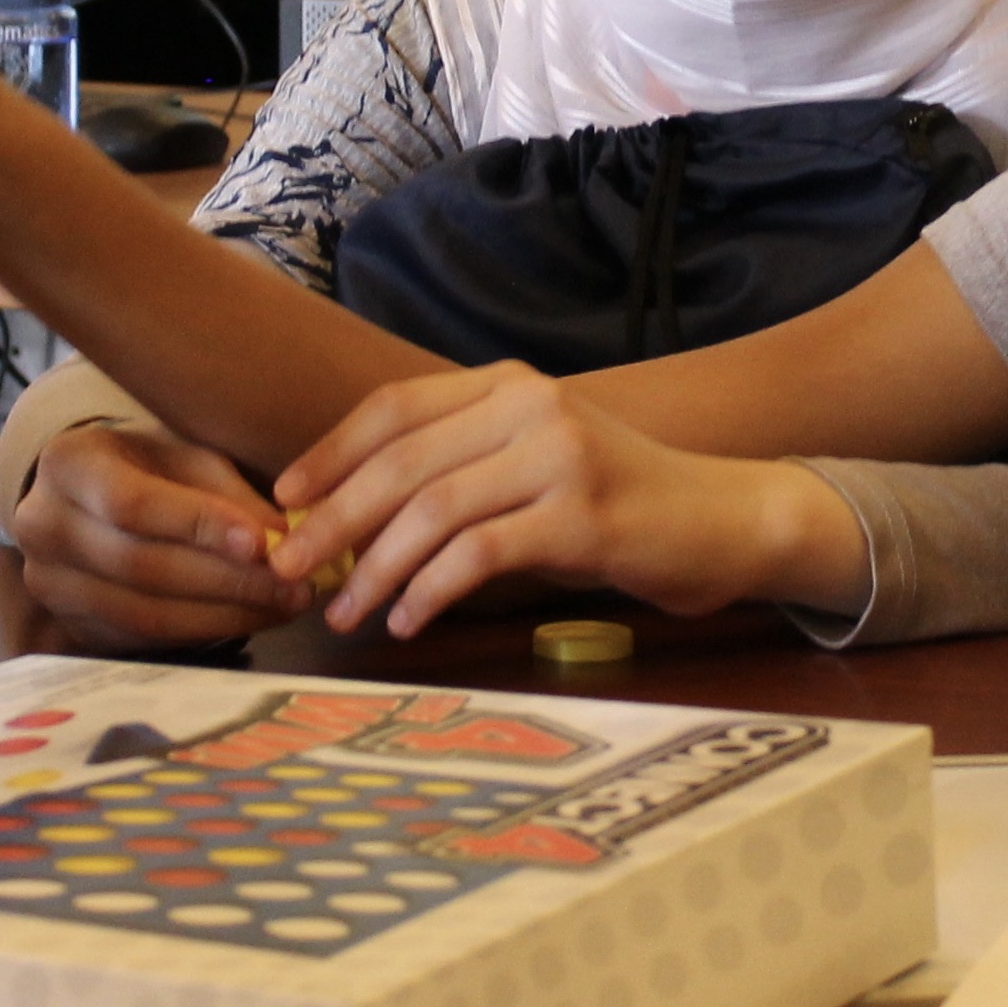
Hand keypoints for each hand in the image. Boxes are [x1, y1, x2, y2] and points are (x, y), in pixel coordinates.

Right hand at [7, 424, 314, 648]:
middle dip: (226, 581)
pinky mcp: (70, 625)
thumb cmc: (145, 465)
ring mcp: (49, 584)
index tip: (262, 543)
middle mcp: (42, 526)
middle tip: (293, 587)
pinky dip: (203, 633)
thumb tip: (284, 537)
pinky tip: (250, 620)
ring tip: (283, 607)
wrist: (88, 497)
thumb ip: (229, 494)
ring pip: (143, 614)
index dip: (198, 526)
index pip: (133, 503)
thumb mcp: (184, 455)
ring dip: (224, 616)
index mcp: (67, 464)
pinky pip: (143, 640)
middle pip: (140, 566)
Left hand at [271, 363, 858, 637]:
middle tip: (289, 570)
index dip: (330, 453)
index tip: (284, 501)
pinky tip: (410, 621)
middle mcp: (531, 406)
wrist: (724, 520)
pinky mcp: (582, 515)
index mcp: (509, 385)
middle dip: (334, 521)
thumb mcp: (534, 466)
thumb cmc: (618, 504)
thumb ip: (463, 470)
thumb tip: (355, 516)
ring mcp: (559, 456)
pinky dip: (432, 591)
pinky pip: (480, 554)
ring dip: (376, 568)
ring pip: (433, 510)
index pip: (395, 408)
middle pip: (402, 462)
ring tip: (345, 614)